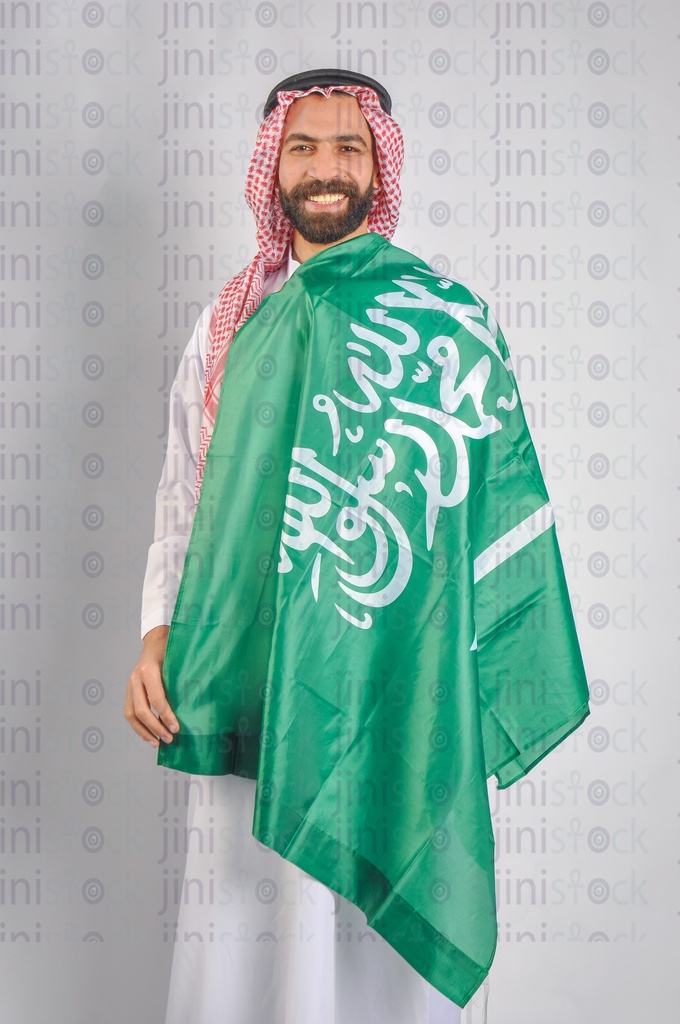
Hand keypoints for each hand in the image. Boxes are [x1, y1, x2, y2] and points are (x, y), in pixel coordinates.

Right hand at [124, 625, 178, 748]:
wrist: (155, 640)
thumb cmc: (171, 650)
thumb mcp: (177, 661)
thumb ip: (182, 679)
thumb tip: (195, 705)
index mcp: (149, 670)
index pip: (156, 699)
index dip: (166, 715)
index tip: (176, 728)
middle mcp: (135, 678)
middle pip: (141, 710)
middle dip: (155, 727)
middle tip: (169, 739)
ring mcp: (130, 684)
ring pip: (131, 714)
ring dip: (143, 731)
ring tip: (157, 743)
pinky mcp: (129, 690)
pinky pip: (129, 711)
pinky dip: (138, 726)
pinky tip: (149, 735)